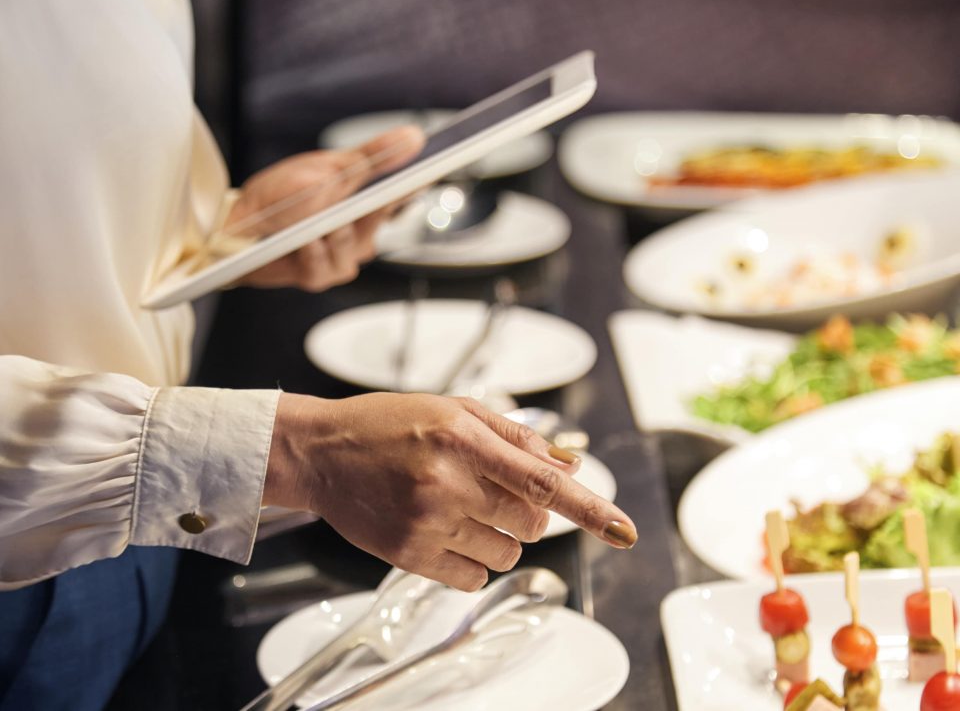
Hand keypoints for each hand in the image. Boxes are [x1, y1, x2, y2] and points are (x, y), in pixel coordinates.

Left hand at [228, 126, 424, 291]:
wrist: (236, 224)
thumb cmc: (282, 195)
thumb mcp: (330, 168)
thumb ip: (372, 156)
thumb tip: (413, 136)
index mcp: (366, 201)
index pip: (403, 190)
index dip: (417, 180)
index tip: (430, 168)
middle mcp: (360, 232)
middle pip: (379, 218)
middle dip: (367, 204)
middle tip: (357, 191)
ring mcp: (342, 256)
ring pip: (353, 246)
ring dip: (332, 232)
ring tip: (316, 224)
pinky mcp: (319, 275)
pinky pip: (325, 267)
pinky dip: (313, 252)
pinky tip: (304, 241)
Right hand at [263, 392, 636, 590]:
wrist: (322, 452)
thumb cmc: (389, 423)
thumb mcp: (454, 409)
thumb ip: (516, 436)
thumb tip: (572, 463)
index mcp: (464, 438)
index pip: (544, 481)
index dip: (591, 508)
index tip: (625, 530)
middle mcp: (448, 482)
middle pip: (532, 521)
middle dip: (528, 511)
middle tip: (492, 490)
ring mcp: (427, 522)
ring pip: (507, 552)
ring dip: (501, 536)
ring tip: (463, 508)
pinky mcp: (408, 554)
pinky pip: (472, 577)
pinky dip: (474, 560)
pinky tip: (447, 531)